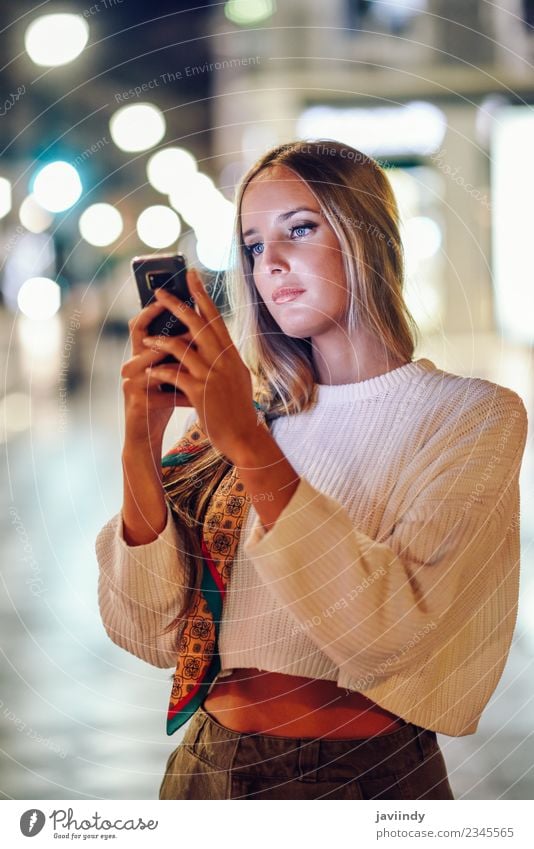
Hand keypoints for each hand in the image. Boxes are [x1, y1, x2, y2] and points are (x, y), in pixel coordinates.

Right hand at [121, 296, 194, 444]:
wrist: (145, 435)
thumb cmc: (161, 401)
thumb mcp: (170, 374)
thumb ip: (177, 354)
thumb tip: (199, 328)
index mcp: (139, 356)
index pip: (141, 325)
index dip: (152, 309)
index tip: (173, 296)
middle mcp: (131, 365)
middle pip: (143, 337)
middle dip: (166, 327)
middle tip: (188, 319)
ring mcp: (131, 383)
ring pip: (152, 362)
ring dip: (176, 358)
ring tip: (198, 355)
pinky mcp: (138, 401)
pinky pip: (163, 393)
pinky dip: (183, 394)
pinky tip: (199, 396)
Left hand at [141, 268, 258, 460]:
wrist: (243, 436)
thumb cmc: (238, 409)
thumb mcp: (237, 377)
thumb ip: (225, 358)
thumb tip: (218, 341)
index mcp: (231, 354)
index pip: (215, 317)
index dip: (201, 295)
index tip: (191, 275)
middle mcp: (222, 360)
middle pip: (197, 324)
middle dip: (176, 305)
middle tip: (159, 291)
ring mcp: (211, 375)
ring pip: (181, 348)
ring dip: (160, 341)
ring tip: (146, 340)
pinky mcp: (199, 392)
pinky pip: (174, 375)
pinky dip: (160, 372)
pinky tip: (150, 373)